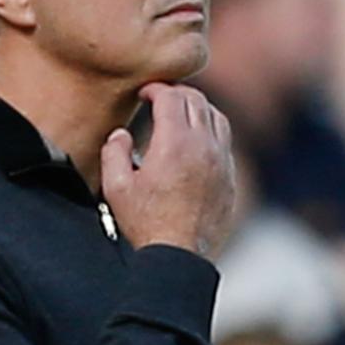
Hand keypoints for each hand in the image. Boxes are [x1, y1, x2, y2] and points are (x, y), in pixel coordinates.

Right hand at [101, 84, 235, 258]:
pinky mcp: (230, 178)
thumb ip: (114, 152)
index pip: (171, 97)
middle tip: (161, 98)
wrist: (179, 255)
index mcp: (175, 143)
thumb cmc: (146, 223)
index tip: (144, 93)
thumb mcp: (116, 187)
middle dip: (177, 93)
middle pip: (197, 100)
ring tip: (181, 114)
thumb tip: (122, 133)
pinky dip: (211, 131)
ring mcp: (221, 161)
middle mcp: (204, 146)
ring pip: (216, 117)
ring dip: (198, 108)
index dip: (156, 89)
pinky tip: (197, 141)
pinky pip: (225, 142)